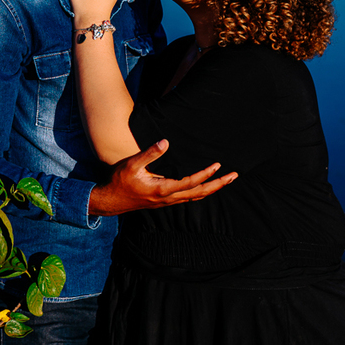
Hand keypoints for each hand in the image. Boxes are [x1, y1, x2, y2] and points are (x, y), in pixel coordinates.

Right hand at [88, 140, 236, 216]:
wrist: (111, 200)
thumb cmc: (120, 180)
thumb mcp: (132, 164)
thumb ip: (149, 153)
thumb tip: (165, 141)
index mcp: (162, 189)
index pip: (190, 183)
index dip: (205, 174)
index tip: (217, 165)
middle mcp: (168, 198)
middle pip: (199, 193)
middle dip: (218, 185)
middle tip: (233, 176)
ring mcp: (167, 202)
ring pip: (195, 198)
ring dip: (212, 189)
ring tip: (225, 181)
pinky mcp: (165, 201)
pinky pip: (189, 199)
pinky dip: (201, 193)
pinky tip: (205, 188)